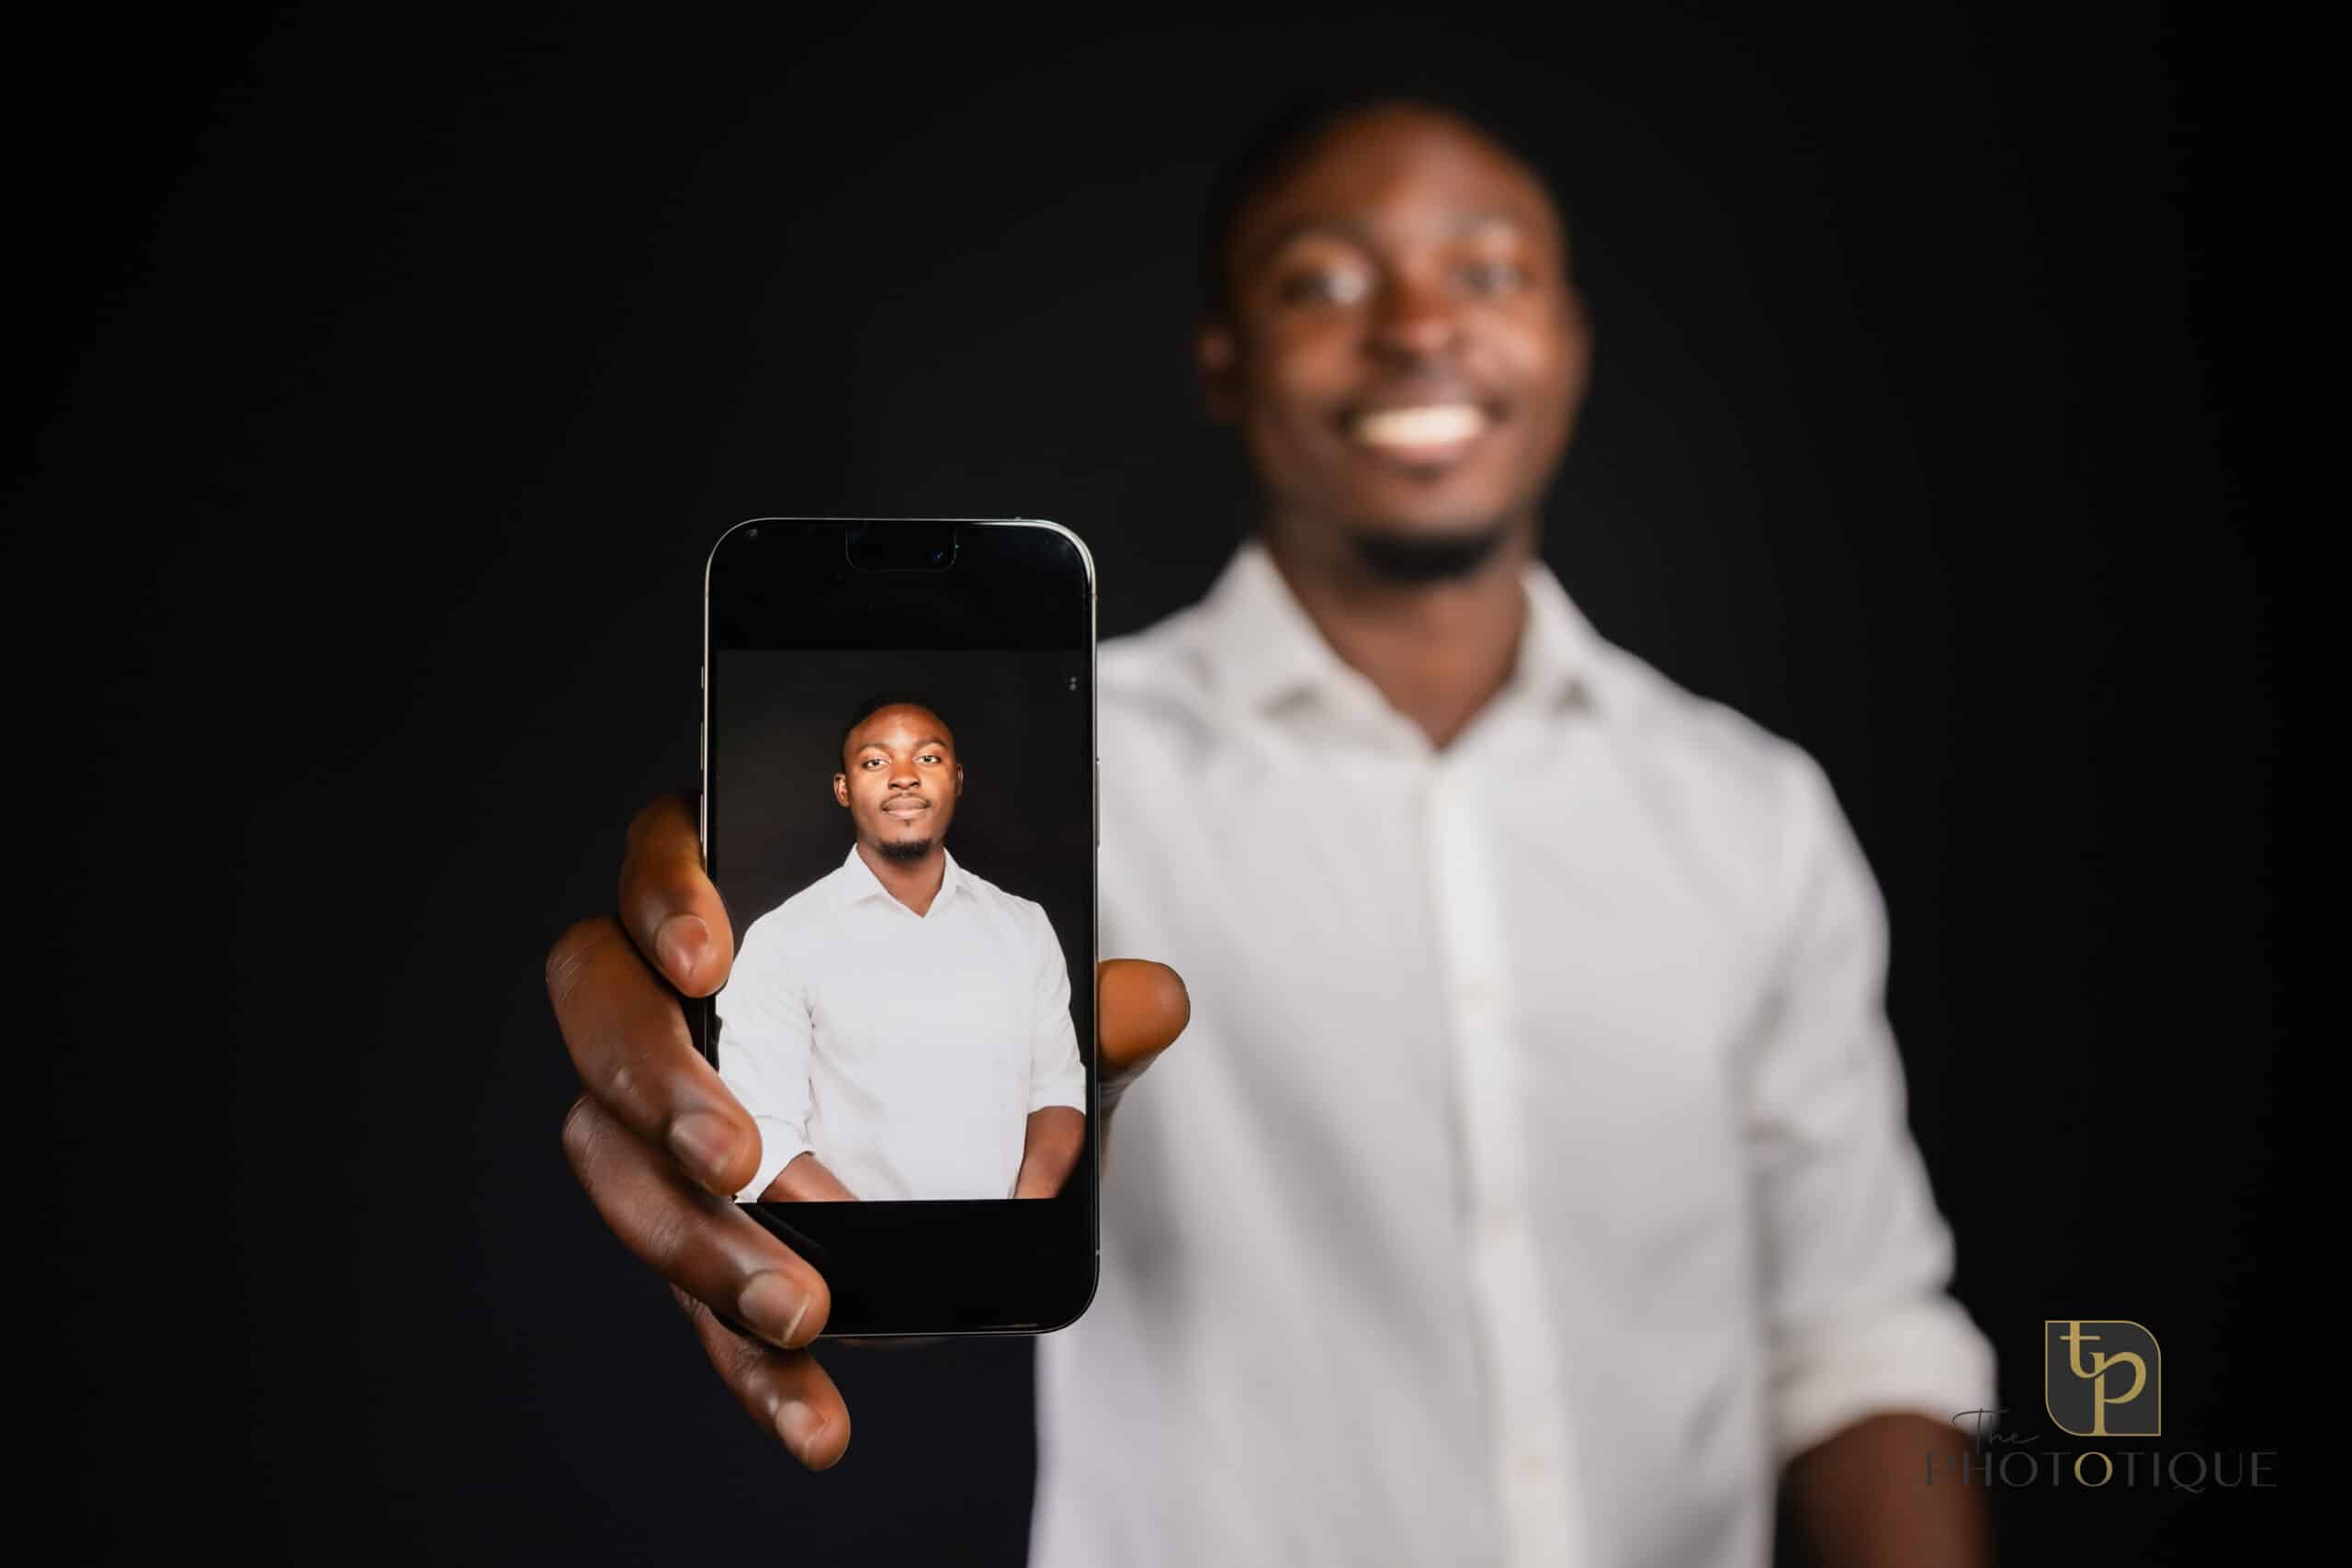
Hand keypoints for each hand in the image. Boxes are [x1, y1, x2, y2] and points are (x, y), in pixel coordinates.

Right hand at [547, 795, 1187, 1468]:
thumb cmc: (978, 1041)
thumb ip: (1082, 1006)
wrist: (982, 1155)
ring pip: (615, 1163)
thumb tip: (1149, 999)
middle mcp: (677, 1001)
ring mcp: (662, 1119)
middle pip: (602, 1012)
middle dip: (658, 1087)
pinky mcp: (690, 1231)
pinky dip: (751, 1367)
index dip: (662, 895)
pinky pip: (688, 1298)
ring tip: (796, 1305)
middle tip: (736, 1156)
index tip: (713, 958)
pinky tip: (814, 1415)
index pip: (664, 859)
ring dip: (694, 1246)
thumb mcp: (1039, 1024)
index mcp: (751, 902)